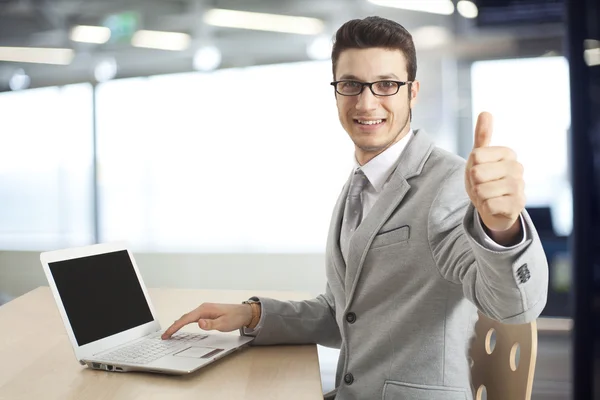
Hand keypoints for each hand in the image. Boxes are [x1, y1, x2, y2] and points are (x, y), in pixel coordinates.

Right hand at [161, 303, 252, 339]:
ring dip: (178, 324)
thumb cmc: (235, 317)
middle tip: (165, 336)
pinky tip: (181, 326)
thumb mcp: (223, 324)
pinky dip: (184, 322)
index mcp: (205, 309)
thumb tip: (199, 323)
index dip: (175, 327)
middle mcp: (203, 308)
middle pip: (184, 318)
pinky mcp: (206, 313)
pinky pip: (192, 318)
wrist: (244, 312)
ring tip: (169, 333)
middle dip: (173, 327)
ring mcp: (204, 310)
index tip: (167, 334)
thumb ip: (210, 324)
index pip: (186, 319)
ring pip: (187, 317)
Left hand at [465, 112, 524, 239]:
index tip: (479, 172)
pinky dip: (486, 208)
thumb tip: (485, 112)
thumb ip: (482, 136)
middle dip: (474, 183)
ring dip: (479, 197)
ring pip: (482, 190)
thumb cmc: (485, 180)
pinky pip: (489, 205)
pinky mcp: (518, 205)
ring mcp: (520, 187)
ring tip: (488, 196)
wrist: (493, 208)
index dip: (471, 167)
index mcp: (508, 153)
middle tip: (482, 186)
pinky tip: (494, 206)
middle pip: (477, 173)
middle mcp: (517, 167)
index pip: (476, 156)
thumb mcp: (479, 158)